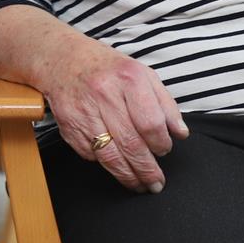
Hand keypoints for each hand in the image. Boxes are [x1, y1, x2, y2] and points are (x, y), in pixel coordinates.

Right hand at [39, 30, 188, 193]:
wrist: (62, 58)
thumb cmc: (107, 68)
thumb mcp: (142, 74)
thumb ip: (165, 103)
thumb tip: (180, 133)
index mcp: (128, 79)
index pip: (151, 123)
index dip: (162, 144)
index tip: (164, 150)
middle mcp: (104, 94)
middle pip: (131, 144)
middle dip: (147, 170)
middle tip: (156, 182)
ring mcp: (83, 111)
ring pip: (109, 156)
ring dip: (128, 176)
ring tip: (140, 184)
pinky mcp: (68, 125)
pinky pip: (90, 155)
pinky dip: (104, 163)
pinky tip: (114, 163)